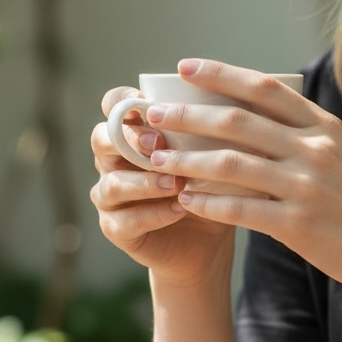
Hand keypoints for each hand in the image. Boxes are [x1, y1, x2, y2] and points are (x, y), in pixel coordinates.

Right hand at [90, 84, 235, 285]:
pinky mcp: (116, 229)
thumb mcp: (215, 156)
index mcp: (132, 135)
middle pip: (102, 140)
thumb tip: (239, 104)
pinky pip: (125, 221)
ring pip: (112, 183)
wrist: (209, 241)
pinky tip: (179, 210)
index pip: (114, 107)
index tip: (146, 101)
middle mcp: (113, 162)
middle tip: (160, 143)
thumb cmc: (211, 189)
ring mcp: (110, 196)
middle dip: (131, 140)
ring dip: (146, 182)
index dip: (122, 101)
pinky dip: (153, 214)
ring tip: (177, 183)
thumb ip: (213, 132)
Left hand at [144, 59, 341, 307]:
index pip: (264, 89)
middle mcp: (315, 150)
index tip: (184, 68)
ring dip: (186, 159)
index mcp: (326, 127)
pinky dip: (208, 202)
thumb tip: (260, 119)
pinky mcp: (298, 226)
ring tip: (156, 158)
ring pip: (230, 164)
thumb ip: (309, 136)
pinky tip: (185, 199)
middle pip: (237, 122)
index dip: (220, 76)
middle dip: (187, 115)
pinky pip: (240, 210)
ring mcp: (306, 188)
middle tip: (152, 114)